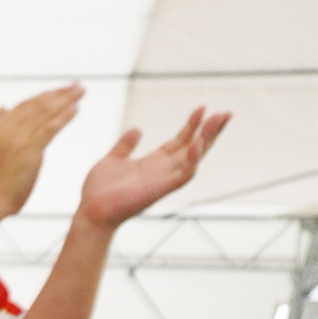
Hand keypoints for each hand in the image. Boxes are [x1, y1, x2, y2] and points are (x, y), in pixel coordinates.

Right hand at [0, 85, 83, 217]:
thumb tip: (2, 106)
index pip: (24, 105)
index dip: (44, 96)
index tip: (60, 90)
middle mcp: (6, 129)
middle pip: (36, 104)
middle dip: (58, 93)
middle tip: (77, 85)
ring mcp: (17, 138)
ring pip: (45, 112)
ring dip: (65, 99)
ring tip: (81, 91)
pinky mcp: (28, 150)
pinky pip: (49, 128)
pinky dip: (63, 117)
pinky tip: (76, 109)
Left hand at [76, 106, 230, 228]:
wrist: (90, 211)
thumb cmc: (99, 191)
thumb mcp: (113, 160)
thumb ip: (125, 145)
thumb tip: (136, 129)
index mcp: (154, 163)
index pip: (180, 141)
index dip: (192, 125)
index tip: (203, 107)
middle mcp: (163, 171)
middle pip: (195, 147)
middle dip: (211, 131)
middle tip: (227, 113)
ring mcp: (164, 180)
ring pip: (195, 157)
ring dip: (208, 139)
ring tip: (219, 120)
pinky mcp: (161, 189)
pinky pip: (184, 174)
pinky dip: (192, 159)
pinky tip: (197, 142)